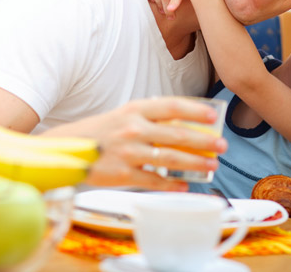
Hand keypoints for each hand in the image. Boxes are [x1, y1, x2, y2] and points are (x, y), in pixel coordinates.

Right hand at [84, 97, 226, 189]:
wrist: (68, 150)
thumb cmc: (102, 131)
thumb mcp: (125, 115)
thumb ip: (151, 117)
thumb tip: (185, 123)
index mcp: (135, 110)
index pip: (172, 106)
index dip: (195, 110)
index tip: (213, 116)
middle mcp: (133, 129)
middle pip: (177, 134)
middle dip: (204, 141)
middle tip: (222, 145)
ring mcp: (128, 152)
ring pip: (170, 158)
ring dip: (195, 163)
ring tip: (212, 165)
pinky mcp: (123, 175)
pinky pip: (154, 180)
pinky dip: (172, 183)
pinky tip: (185, 184)